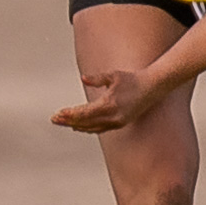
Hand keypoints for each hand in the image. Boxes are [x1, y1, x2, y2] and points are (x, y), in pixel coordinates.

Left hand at [52, 68, 171, 133]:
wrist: (152, 87)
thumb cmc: (132, 79)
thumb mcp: (114, 75)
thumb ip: (97, 78)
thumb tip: (83, 78)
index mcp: (109, 105)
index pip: (84, 113)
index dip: (69, 115)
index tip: (57, 114)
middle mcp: (113, 117)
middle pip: (85, 123)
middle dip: (68, 121)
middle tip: (54, 119)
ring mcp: (117, 122)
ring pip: (92, 128)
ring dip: (77, 125)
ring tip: (64, 122)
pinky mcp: (120, 123)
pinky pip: (100, 129)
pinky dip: (88, 128)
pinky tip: (79, 126)